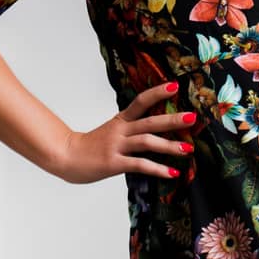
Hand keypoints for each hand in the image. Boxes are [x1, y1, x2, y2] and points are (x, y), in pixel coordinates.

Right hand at [53, 81, 195, 183]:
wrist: (66, 157)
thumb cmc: (90, 146)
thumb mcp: (110, 131)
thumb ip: (129, 129)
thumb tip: (153, 129)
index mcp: (120, 120)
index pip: (140, 101)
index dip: (157, 92)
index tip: (175, 86)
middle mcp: (120, 130)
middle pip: (150, 121)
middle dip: (172, 120)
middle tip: (192, 117)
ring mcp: (116, 146)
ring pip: (147, 142)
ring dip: (169, 146)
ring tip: (188, 149)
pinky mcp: (114, 163)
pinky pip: (139, 165)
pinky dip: (157, 168)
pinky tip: (172, 172)